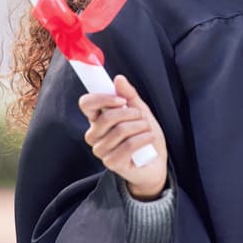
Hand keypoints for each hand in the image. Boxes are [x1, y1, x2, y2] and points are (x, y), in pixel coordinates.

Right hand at [78, 74, 167, 200]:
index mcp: (97, 119)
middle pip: (106, 117)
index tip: (121, 100)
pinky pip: (128, 146)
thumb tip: (118, 78)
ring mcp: (101, 151)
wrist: (155, 162)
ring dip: (140, 127)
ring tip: (146, 129)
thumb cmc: (144, 135)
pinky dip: (144, 139)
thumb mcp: (140, 111)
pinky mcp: (111, 163)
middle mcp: (94, 135)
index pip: (86, 104)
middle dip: (130, 113)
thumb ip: (129, 95)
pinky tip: (148, 139)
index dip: (102, 98)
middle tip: (140, 116)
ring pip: (120, 131)